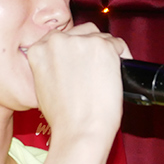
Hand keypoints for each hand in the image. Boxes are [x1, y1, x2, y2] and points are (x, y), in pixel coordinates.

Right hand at [27, 23, 131, 146]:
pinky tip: (121, 73)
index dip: (74, 49)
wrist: (79, 131)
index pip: (61, 38)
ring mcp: (81, 42)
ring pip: (101, 37)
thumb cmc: (63, 118)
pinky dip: (124, 56)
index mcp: (38, 49)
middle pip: (82, 33)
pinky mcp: (103, 47)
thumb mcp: (43, 86)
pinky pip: (119, 45)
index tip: (82, 60)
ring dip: (107, 51)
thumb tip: (68, 62)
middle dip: (91, 47)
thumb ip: (51, 67)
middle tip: (97, 68)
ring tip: (109, 72)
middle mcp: (57, 40)